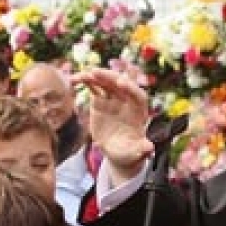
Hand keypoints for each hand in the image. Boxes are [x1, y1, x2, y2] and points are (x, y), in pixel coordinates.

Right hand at [71, 69, 153, 184]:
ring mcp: (114, 99)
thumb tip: (149, 148)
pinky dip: (86, 81)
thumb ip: (141, 149)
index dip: (131, 87)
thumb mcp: (135, 153)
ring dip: (96, 76)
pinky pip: (94, 87)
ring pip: (106, 82)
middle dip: (110, 77)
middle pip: (121, 84)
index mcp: (139, 112)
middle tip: (96, 72)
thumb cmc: (130, 153)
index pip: (138, 95)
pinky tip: (75, 79)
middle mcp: (128, 101)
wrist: (118, 152)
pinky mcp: (101, 100)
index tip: (121, 82)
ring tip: (83, 75)